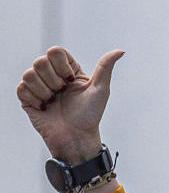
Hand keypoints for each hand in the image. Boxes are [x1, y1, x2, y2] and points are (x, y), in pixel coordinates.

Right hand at [16, 47, 122, 162]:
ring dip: (44, 91)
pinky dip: (34, 99)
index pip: (55, 52)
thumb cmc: (90, 115)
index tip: (70, 80)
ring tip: (53, 101)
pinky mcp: (27, 98)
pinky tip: (44, 107)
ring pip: (29, 74)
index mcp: (68, 70)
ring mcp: (38, 86)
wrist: (76, 137)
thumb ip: (106, 67)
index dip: (61, 66)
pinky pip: (21, 88)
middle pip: (40, 61)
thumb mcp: (101, 89)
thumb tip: (120, 51)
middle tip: (62, 93)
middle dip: (53, 80)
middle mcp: (52, 75)